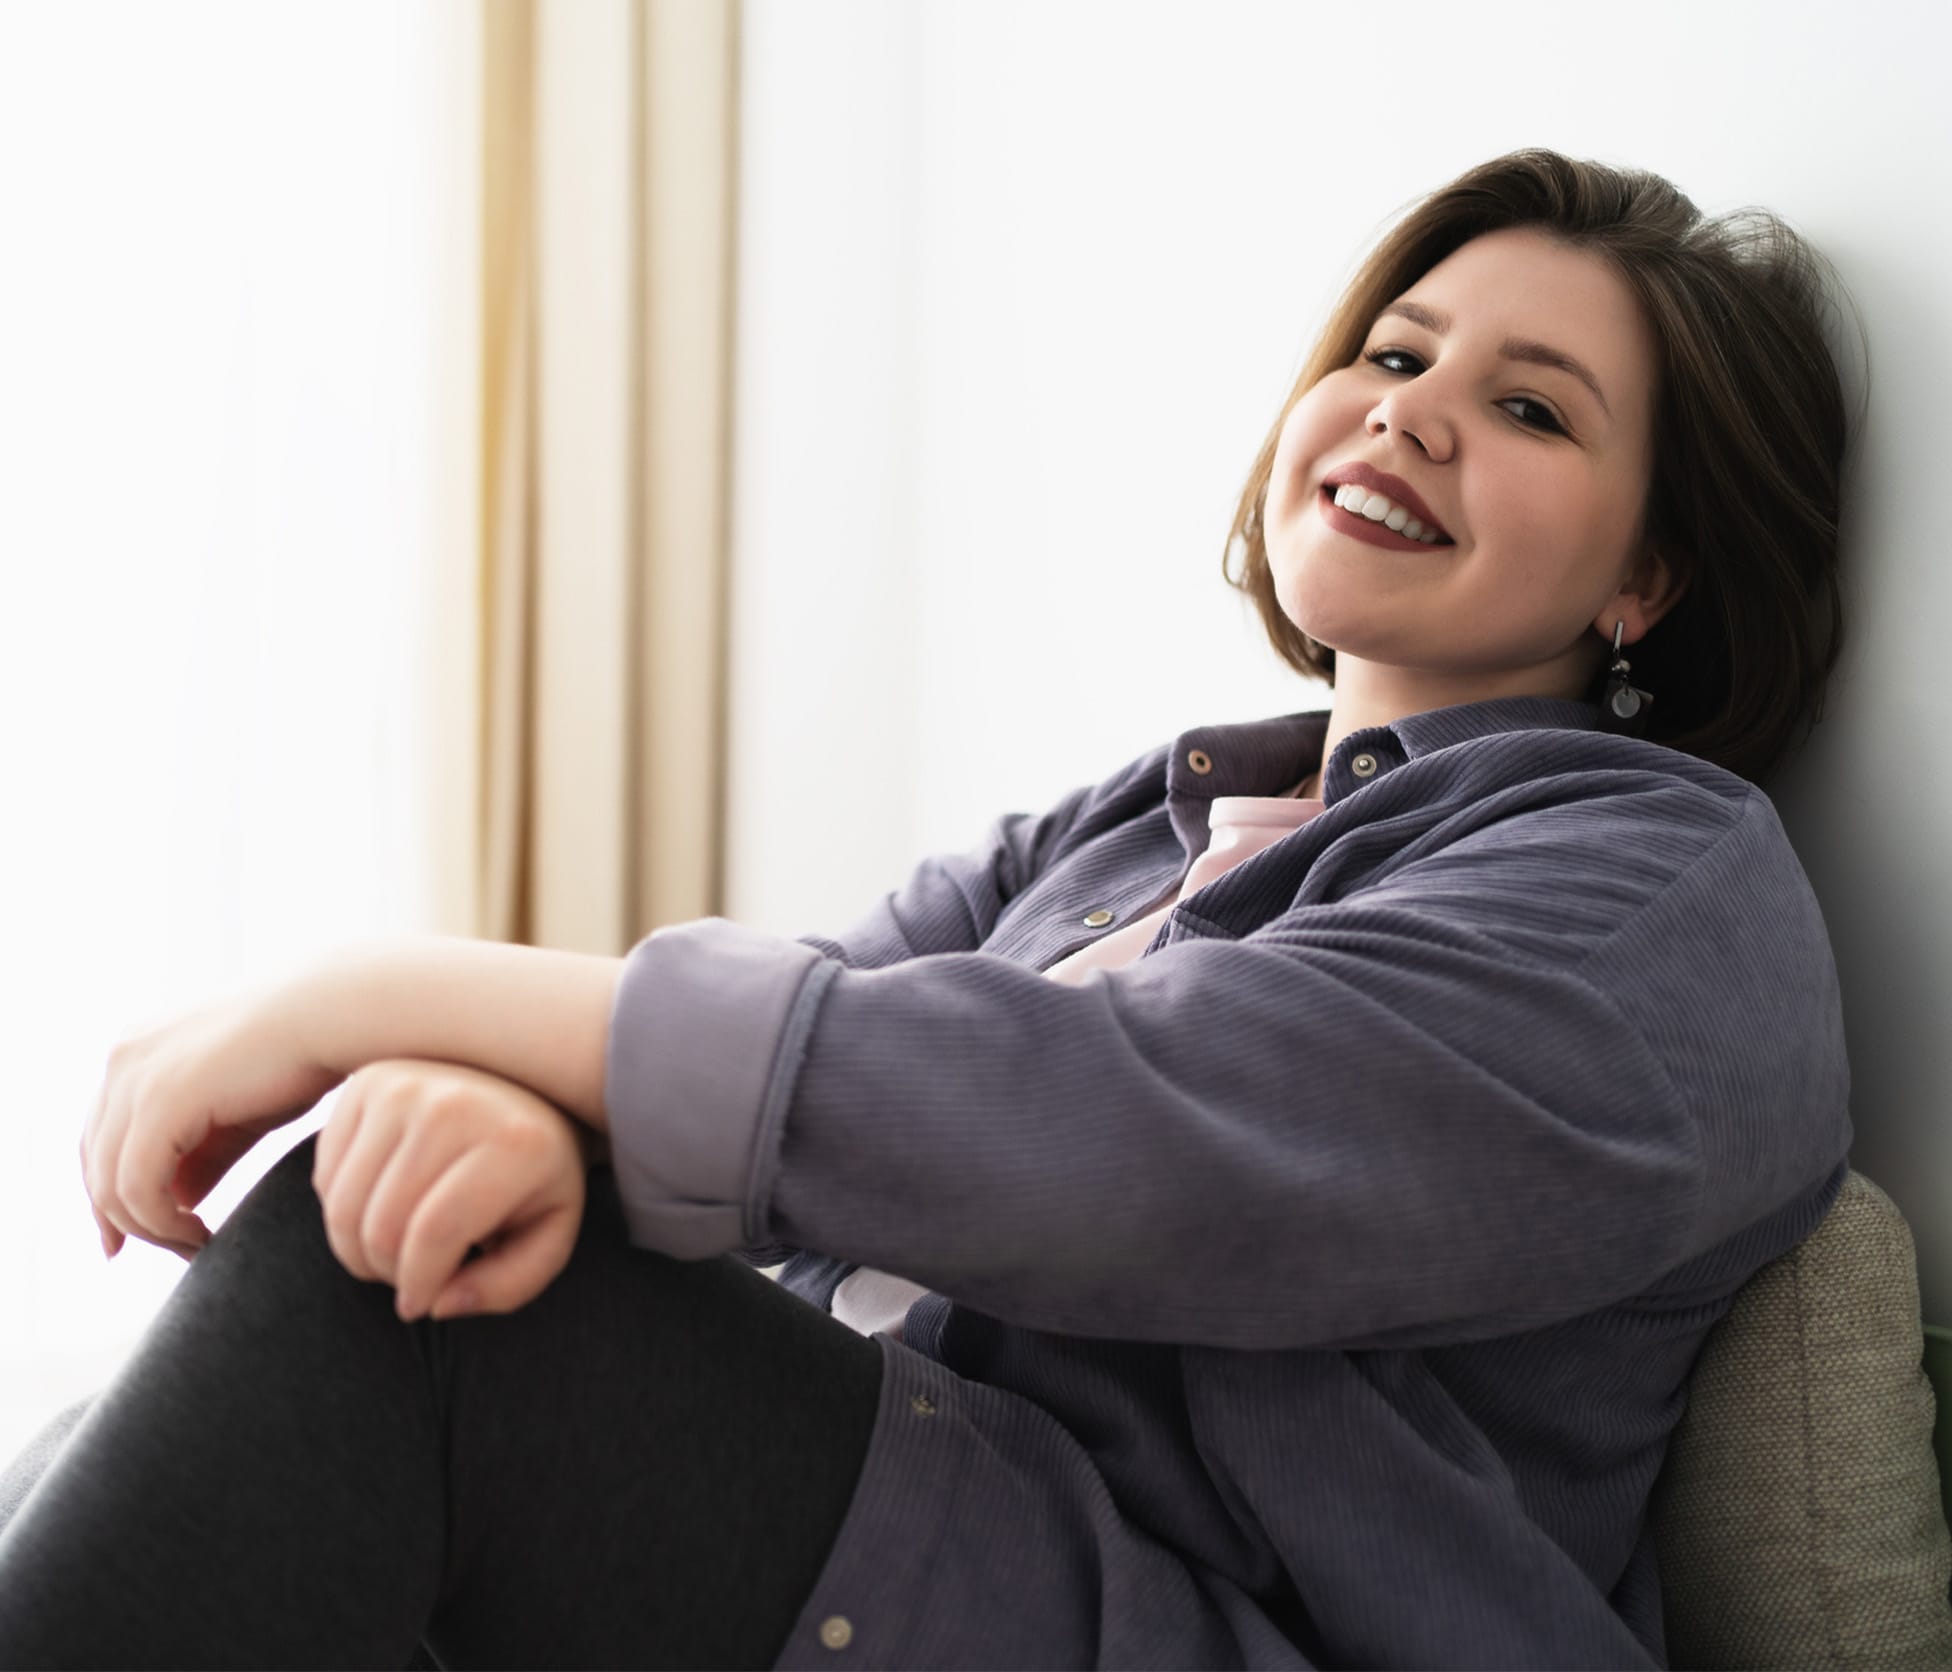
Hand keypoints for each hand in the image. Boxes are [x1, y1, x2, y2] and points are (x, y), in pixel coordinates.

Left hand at [83, 979, 345, 1262]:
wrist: (334, 1017)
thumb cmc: (300, 1058)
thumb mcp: (237, 1112)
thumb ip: (200, 1152)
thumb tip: (178, 1201)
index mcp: (135, 1053)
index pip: (97, 1140)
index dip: (108, 1197)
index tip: (129, 1244)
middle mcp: (123, 1059)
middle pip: (95, 1165)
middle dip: (126, 1221)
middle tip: (177, 1251)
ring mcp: (136, 1078)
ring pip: (112, 1185)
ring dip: (151, 1230)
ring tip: (198, 1246)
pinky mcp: (161, 1101)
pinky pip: (139, 1186)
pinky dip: (163, 1223)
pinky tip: (202, 1234)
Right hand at [310, 1059, 589, 1320]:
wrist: (524, 1095)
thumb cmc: (535, 1179)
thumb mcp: (548, 1236)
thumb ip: (508, 1286)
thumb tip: (438, 1304)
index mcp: (512, 1142)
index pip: (435, 1232)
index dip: (418, 1284)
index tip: (419, 1305)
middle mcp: (453, 1105)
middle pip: (381, 1225)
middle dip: (387, 1273)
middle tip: (409, 1276)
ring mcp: (403, 1087)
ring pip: (342, 1206)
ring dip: (358, 1250)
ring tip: (394, 1250)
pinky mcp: (365, 1084)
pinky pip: (325, 1178)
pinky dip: (344, 1212)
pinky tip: (382, 1206)